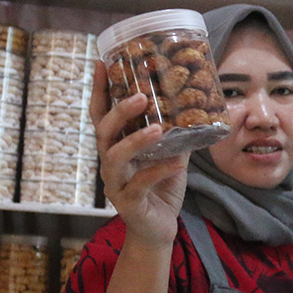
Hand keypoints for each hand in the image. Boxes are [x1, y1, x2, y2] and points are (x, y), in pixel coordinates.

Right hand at [90, 62, 188, 248]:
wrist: (159, 229)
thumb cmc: (161, 188)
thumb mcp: (171, 155)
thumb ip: (176, 134)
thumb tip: (193, 105)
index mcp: (117, 147)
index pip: (101, 115)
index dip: (99, 91)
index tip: (101, 63)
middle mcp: (110, 163)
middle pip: (103, 132)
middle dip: (119, 112)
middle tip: (140, 96)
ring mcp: (116, 184)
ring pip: (115, 158)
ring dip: (135, 141)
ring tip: (157, 128)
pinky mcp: (129, 203)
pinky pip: (140, 184)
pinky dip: (159, 172)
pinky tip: (177, 164)